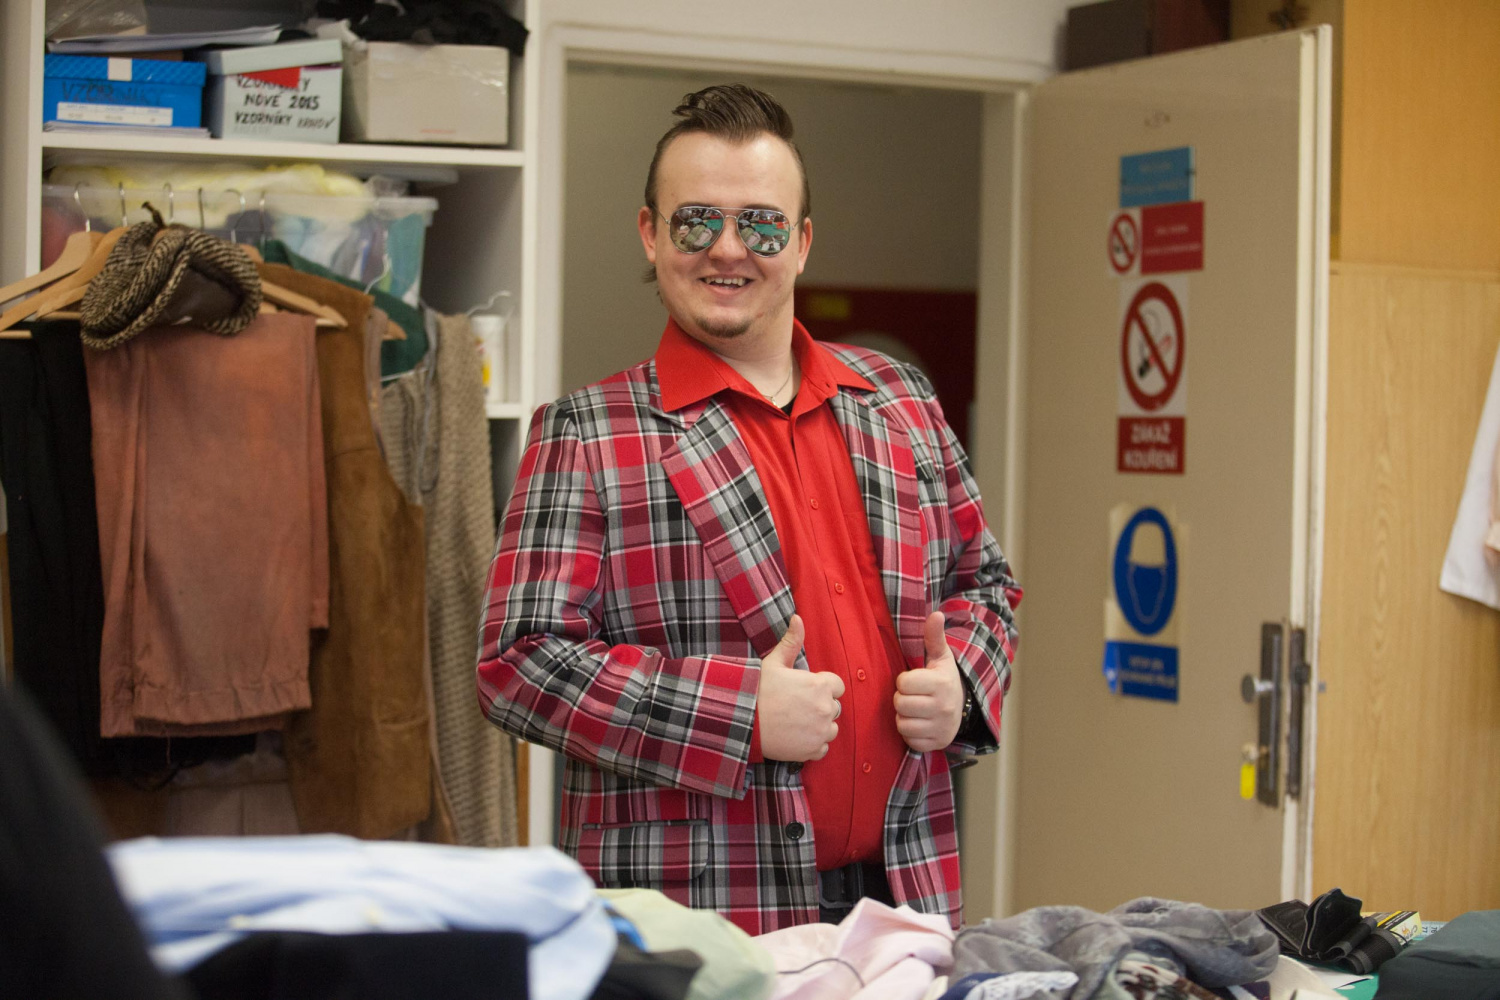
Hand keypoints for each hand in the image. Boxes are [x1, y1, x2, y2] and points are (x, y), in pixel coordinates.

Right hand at [757, 615, 844, 761]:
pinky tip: (794, 737)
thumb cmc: (757, 690)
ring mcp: (820, 731)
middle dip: (820, 707)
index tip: (806, 691)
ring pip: (831, 729)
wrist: (742, 722)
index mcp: (819, 685)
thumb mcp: (773, 663)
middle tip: (797, 708)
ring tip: (796, 723)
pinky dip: (811, 745)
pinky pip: (822, 748)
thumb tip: (798, 618)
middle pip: (834, 708)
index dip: (822, 687)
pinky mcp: (813, 750)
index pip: (837, 686)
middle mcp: (825, 708)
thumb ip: (791, 641)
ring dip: (818, 727)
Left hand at [894, 612, 964, 752]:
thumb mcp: (941, 657)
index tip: (913, 681)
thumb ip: (934, 636)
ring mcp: (941, 728)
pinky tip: (919, 723)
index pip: (904, 683)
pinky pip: (909, 740)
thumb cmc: (944, 679)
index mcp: (941, 683)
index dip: (904, 681)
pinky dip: (910, 733)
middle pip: (901, 704)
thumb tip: (936, 613)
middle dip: (902, 699)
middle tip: (912, 696)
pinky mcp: (936, 744)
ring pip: (902, 724)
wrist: (963, 708)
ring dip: (903, 717)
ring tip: (914, 709)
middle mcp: (943, 707)